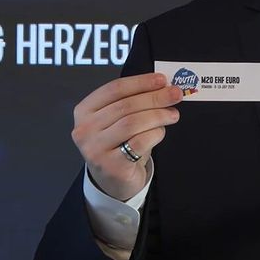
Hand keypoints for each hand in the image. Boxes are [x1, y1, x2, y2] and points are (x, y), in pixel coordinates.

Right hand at [72, 72, 182, 200]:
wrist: (113, 180)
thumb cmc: (118, 143)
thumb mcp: (118, 120)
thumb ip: (134, 101)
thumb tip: (164, 86)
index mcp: (84, 111)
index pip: (114, 89)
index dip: (140, 82)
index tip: (162, 80)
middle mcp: (84, 129)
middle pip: (125, 105)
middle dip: (154, 98)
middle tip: (175, 94)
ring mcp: (95, 149)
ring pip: (132, 123)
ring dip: (158, 115)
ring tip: (173, 114)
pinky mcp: (110, 166)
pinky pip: (139, 142)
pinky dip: (155, 133)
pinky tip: (161, 131)